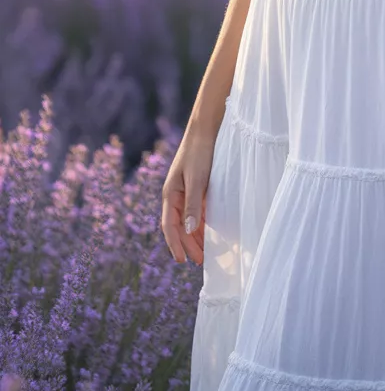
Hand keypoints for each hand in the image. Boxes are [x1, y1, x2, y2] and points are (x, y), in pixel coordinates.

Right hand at [161, 127, 216, 266]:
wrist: (206, 129)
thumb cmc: (199, 152)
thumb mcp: (197, 180)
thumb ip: (193, 205)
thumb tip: (187, 231)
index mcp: (170, 194)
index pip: (168, 226)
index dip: (175, 244)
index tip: (183, 260)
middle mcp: (175, 195)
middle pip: (178, 226)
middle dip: (187, 244)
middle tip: (199, 261)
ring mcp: (186, 191)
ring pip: (188, 220)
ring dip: (194, 236)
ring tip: (205, 252)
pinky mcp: (197, 186)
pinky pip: (197, 210)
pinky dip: (202, 223)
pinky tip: (210, 231)